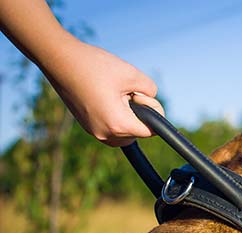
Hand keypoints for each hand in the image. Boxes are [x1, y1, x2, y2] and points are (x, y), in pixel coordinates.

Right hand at [45, 41, 164, 146]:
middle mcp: (105, 134)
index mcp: (118, 125)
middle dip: (139, 114)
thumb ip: (150, 90)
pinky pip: (110, 128)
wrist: (59, 60)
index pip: (150, 131)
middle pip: (137, 133)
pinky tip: (106, 96)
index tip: (141, 95)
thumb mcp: (132, 74)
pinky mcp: (87, 126)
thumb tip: (151, 100)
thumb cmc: (94, 66)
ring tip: (116, 94)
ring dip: (127, 117)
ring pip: (124, 133)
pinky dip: (115, 116)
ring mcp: (94, 132)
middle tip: (127, 92)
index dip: (153, 112)